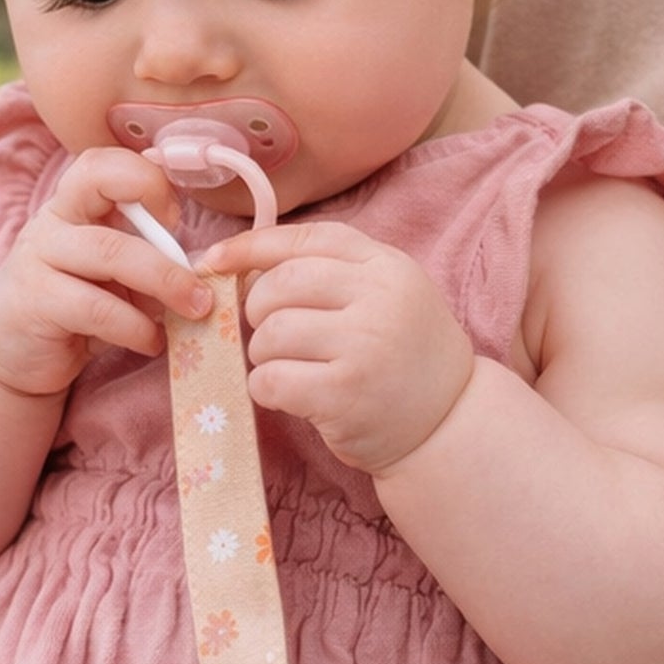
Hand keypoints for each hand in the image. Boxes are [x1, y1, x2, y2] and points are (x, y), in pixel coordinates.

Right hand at [0, 148, 210, 396]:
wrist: (8, 353)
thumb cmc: (71, 309)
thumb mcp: (110, 278)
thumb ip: (144, 262)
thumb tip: (198, 272)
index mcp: (72, 206)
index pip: (100, 165)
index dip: (146, 179)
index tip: (175, 218)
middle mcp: (51, 224)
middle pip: (114, 210)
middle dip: (170, 255)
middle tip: (203, 292)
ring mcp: (37, 260)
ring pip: (110, 253)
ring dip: (162, 284)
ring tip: (190, 313)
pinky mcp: (33, 302)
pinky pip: (96, 308)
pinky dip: (135, 327)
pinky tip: (151, 342)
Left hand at [200, 222, 475, 474]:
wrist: (449, 423)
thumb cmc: (404, 357)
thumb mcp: (388, 296)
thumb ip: (332, 273)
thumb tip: (241, 266)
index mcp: (387, 265)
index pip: (305, 240)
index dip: (250, 247)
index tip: (214, 262)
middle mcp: (379, 298)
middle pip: (279, 285)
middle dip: (257, 310)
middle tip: (272, 335)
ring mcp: (363, 346)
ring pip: (270, 334)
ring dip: (263, 354)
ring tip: (289, 368)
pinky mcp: (344, 395)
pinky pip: (271, 379)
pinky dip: (265, 388)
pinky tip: (288, 394)